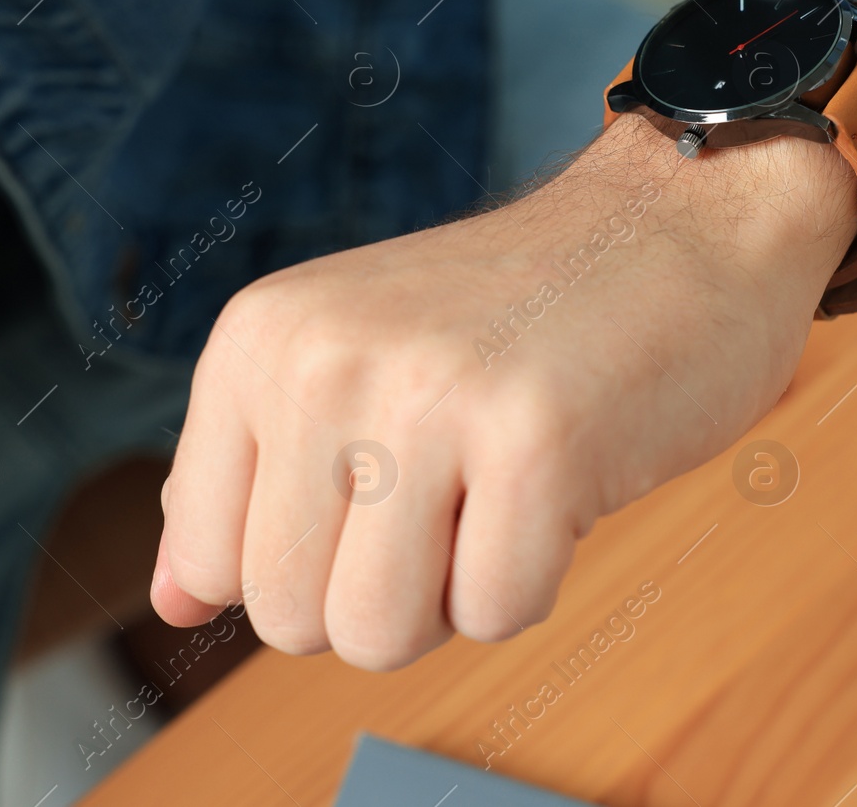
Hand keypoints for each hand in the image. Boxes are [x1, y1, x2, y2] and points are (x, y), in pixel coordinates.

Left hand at [151, 17, 856, 669]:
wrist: (683, 220)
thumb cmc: (522, 314)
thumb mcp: (352, 362)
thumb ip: (252, 477)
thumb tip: (173, 602)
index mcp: (262, 341)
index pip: (212, 562)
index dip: (311, 564)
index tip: (385, 490)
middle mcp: (322, 361)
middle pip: (291, 619)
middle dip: (383, 592)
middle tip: (457, 488)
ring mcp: (427, 396)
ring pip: (380, 636)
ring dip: (455, 594)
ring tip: (500, 486)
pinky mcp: (536, 440)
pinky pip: (498, 615)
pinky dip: (539, 575)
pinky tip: (563, 478)